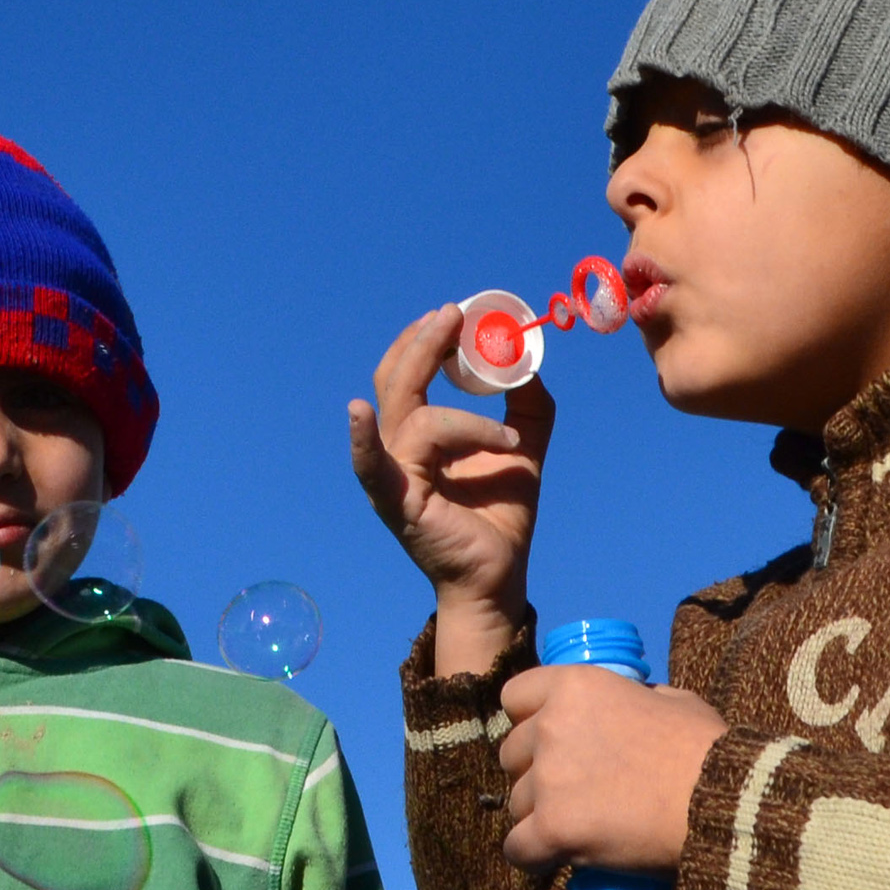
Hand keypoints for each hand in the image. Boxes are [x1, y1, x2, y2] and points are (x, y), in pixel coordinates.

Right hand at [349, 303, 558, 675]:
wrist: (500, 575)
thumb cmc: (500, 516)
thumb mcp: (522, 448)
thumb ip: (528, 406)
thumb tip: (530, 363)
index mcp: (417, 434)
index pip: (408, 371)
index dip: (425, 339)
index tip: (456, 314)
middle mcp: (396, 448)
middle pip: (397, 379)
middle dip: (424, 343)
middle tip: (455, 316)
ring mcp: (391, 473)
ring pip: (415, 416)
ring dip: (469, 420)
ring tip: (511, 439)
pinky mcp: (396, 500)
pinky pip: (375, 463)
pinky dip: (362, 439)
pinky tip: (358, 413)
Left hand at [497, 664, 726, 873]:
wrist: (721, 803)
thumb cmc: (706, 750)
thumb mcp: (672, 700)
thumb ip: (634, 697)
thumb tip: (628, 703)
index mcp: (575, 686)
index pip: (514, 698)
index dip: (529, 721)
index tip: (551, 742)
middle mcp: (551, 726)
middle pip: (511, 754)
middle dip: (534, 772)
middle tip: (571, 792)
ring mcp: (548, 779)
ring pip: (515, 804)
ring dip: (538, 817)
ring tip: (578, 829)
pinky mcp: (551, 829)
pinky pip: (516, 849)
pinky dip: (533, 857)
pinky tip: (555, 859)